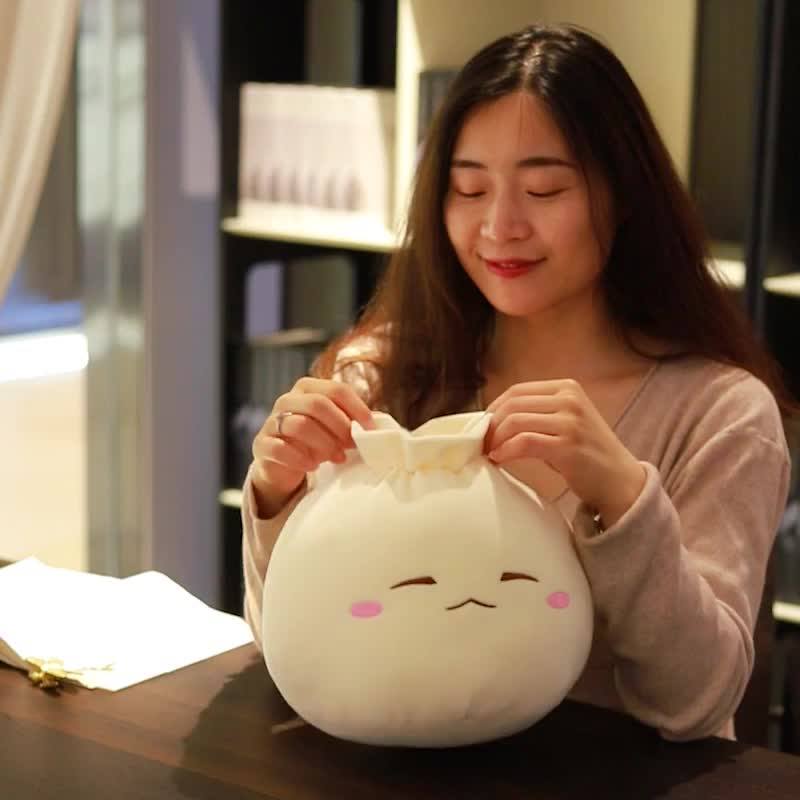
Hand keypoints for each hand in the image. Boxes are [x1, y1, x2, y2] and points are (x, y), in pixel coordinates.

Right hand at [251, 378, 373, 516]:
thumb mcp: (334, 428)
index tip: (371, 428)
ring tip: (338, 458)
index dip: (357, 408)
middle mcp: (287, 400)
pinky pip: (280, 448)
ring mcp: (271, 422)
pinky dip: (300, 458)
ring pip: (299, 425)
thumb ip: (352, 422)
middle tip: (352, 445)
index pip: (336, 390)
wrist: (283, 465)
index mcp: (308, 388)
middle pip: (317, 405)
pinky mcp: (261, 444)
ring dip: (324, 444)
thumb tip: (378, 425)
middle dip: (340, 426)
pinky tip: (313, 466)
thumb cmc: (315, 441)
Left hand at [485, 379, 645, 527]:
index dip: (494, 408)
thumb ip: (536, 414)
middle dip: (491, 425)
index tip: (484, 427)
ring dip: (495, 439)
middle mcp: (570, 399)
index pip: (517, 391)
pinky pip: (524, 442)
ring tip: (490, 452)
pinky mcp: (568, 445)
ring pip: (515, 421)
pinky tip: (499, 459)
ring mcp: (570, 421)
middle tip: (481, 443)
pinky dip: (506, 450)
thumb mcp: (565, 422)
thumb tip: (492, 420)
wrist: (620, 481)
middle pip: (513, 404)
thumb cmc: (586, 454)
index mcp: (567, 388)